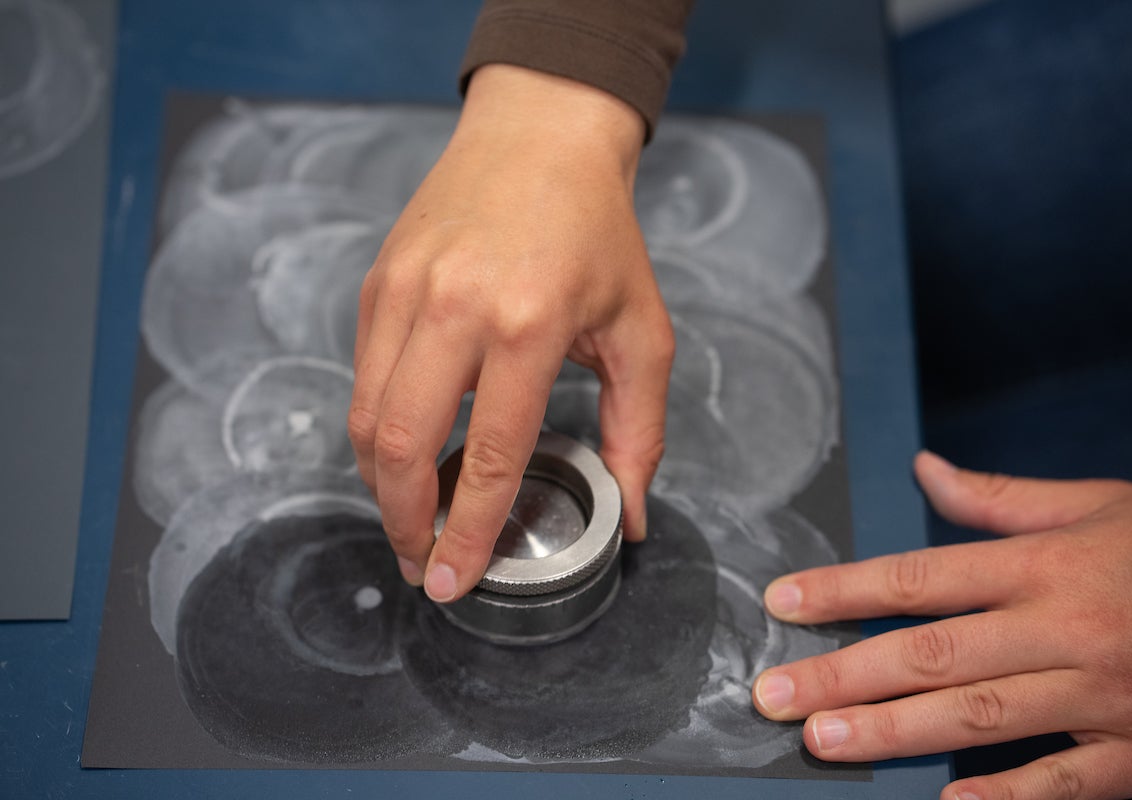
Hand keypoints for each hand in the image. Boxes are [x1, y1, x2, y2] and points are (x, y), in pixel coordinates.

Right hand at [348, 64, 673, 602]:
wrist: (540, 137)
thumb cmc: (599, 235)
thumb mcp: (643, 331)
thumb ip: (641, 431)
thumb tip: (632, 519)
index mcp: (528, 324)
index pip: (486, 455)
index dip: (467, 532)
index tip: (456, 582)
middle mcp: (455, 307)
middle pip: (400, 445)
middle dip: (404, 523)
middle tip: (422, 565)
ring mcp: (405, 291)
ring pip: (365, 416)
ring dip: (379, 485)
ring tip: (409, 520)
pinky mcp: (378, 281)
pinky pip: (362, 375)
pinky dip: (373, 429)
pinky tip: (403, 454)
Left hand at [752, 451, 1131, 799]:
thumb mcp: (1095, 504)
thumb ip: (999, 499)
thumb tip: (922, 470)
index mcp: (1049, 564)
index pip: (924, 576)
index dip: (846, 590)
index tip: (784, 604)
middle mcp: (1069, 628)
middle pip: (935, 653)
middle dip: (844, 674)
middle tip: (774, 695)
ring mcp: (1107, 695)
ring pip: (982, 716)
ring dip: (895, 732)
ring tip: (824, 743)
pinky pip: (1065, 783)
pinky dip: (1006, 798)